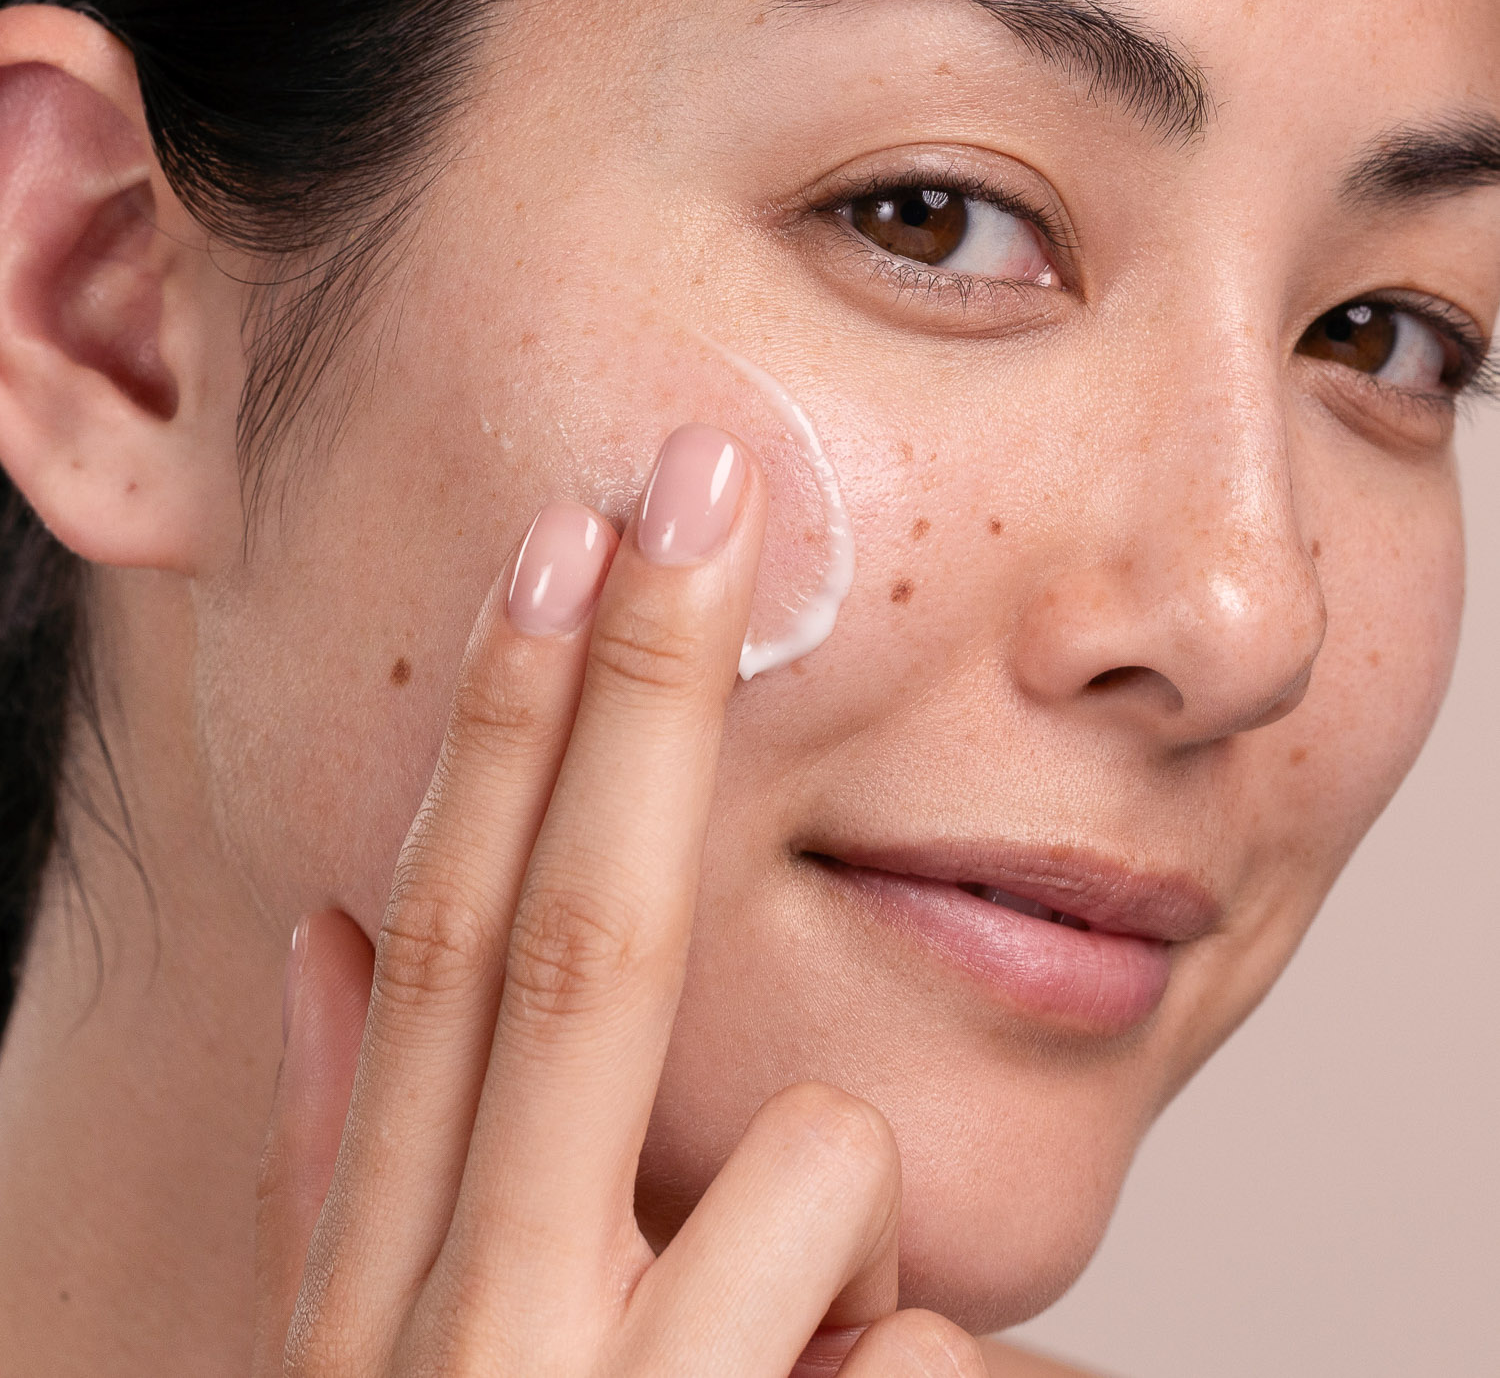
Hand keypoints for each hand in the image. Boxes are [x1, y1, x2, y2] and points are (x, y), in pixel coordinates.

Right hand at [254, 423, 987, 1377]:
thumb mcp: (384, 1360)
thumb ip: (354, 1164)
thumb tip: (333, 934)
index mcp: (393, 1264)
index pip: (450, 929)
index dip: (509, 729)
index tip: (569, 553)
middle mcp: (462, 1320)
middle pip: (573, 939)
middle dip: (638, 694)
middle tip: (692, 492)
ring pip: (809, 1168)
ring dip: (832, 1244)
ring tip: (775, 1369)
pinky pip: (919, 1352)